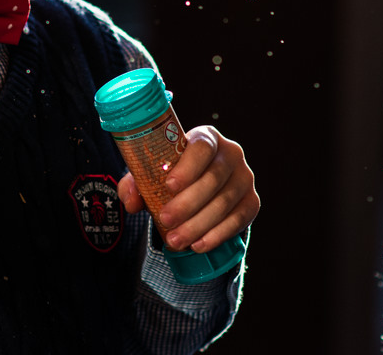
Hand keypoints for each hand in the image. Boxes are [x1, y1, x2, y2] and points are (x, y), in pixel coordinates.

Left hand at [119, 126, 258, 253]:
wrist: (202, 187)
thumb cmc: (174, 174)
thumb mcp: (153, 172)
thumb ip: (137, 182)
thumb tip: (130, 200)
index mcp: (206, 137)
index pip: (202, 147)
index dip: (188, 167)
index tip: (169, 186)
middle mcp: (231, 153)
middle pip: (213, 178)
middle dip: (188, 203)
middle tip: (165, 220)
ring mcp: (244, 178)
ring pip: (224, 203)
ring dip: (198, 224)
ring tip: (175, 240)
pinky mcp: (252, 201)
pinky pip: (238, 219)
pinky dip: (217, 234)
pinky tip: (198, 245)